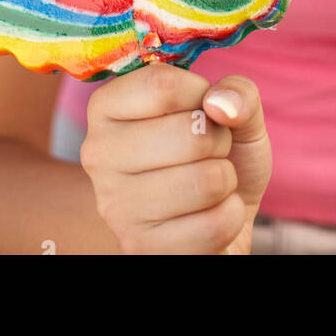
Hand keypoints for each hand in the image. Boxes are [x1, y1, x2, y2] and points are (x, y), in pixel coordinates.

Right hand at [80, 61, 271, 254]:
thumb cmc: (217, 154)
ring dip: (225, 179)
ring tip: (209, 180)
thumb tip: (222, 103)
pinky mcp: (141, 249)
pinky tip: (210, 212)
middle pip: (188, 133)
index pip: (162, 85)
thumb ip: (237, 91)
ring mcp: (116, 208)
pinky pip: (214, 226)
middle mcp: (99, 155)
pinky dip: (230, 216)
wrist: (218, 215)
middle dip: (219, 140)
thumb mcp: (234, 111)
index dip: (201, 94)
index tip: (202, 108)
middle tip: (209, 150)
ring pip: (205, 181)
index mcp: (107, 107)